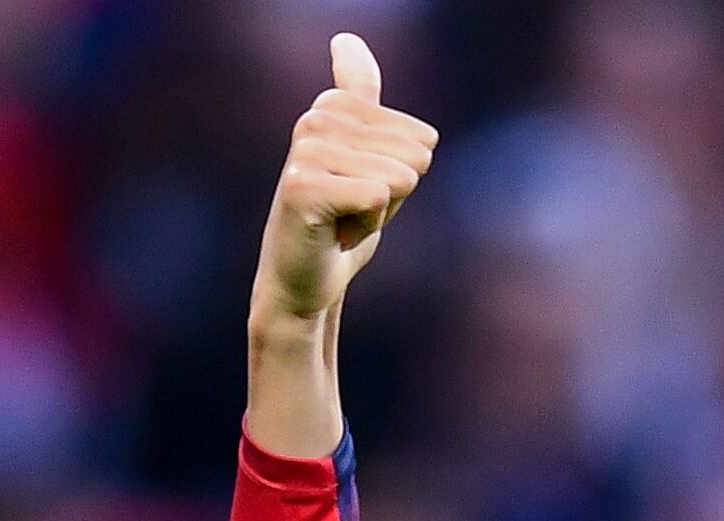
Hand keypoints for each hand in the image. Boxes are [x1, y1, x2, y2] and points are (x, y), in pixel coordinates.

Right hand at [253, 34, 438, 334]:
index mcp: (333, 107)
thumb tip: (345, 36)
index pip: (420, 139)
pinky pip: (378, 197)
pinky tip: (336, 232)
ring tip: (343, 220)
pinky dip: (367, 226)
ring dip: (380, 213)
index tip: (363, 193)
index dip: (402, 177)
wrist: (306, 280)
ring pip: (398, 177)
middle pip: (413, 156)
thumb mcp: (365, 156)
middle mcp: (314, 120)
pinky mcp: (303, 187)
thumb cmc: (341, 221)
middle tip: (353, 211)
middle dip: (394, 196)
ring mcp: (305, 152)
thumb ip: (360, 97)